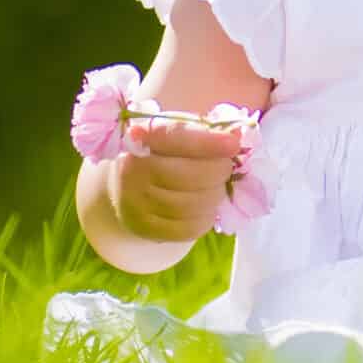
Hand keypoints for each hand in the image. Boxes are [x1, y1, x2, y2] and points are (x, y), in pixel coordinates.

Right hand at [107, 116, 248, 243]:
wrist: (126, 187)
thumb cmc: (161, 154)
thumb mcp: (176, 135)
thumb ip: (202, 133)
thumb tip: (236, 136)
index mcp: (141, 139)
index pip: (175, 138)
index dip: (207, 143)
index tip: (233, 144)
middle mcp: (133, 172)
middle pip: (188, 175)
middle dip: (218, 171)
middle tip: (225, 169)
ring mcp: (137, 203)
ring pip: (191, 204)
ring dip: (215, 196)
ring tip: (217, 188)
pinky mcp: (145, 229)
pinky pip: (187, 228)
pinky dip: (206, 219)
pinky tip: (207, 209)